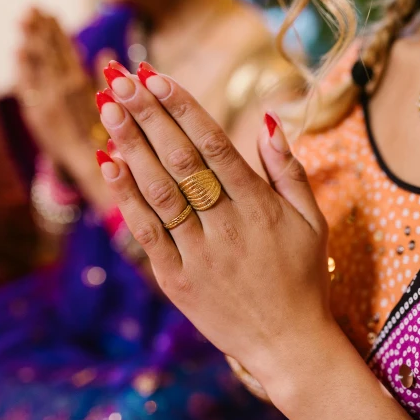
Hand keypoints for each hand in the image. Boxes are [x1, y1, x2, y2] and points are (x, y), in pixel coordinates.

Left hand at [15, 7, 102, 171]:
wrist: (90, 165)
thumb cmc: (108, 137)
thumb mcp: (114, 104)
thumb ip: (106, 78)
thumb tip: (107, 53)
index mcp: (82, 84)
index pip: (66, 49)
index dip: (58, 30)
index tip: (51, 13)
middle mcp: (61, 88)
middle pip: (49, 51)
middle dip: (41, 28)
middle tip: (33, 8)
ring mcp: (46, 99)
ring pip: (36, 63)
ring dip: (30, 39)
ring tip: (24, 20)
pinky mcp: (36, 112)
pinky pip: (27, 83)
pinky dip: (22, 65)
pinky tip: (18, 50)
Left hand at [97, 62, 419, 419]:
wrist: (288, 343)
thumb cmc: (304, 277)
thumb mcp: (312, 222)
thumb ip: (289, 171)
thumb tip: (267, 120)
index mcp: (260, 207)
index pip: (215, 146)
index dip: (184, 108)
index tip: (157, 76)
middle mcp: (227, 226)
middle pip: (181, 160)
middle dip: (148, 115)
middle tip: (119, 77)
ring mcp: (199, 254)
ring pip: (159, 191)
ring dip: (131, 146)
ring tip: (107, 107)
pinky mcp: (177, 280)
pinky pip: (147, 233)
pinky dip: (127, 197)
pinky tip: (110, 163)